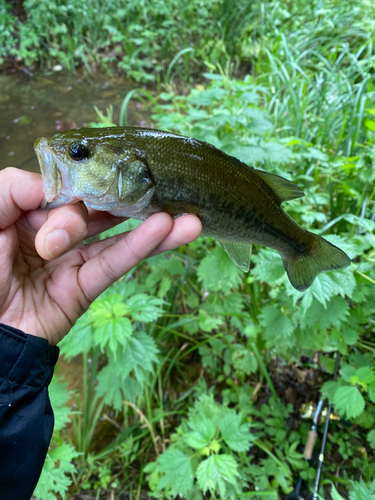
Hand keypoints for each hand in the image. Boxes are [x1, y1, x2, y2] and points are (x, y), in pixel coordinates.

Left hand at [0, 168, 201, 345]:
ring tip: (188, 214)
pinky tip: (168, 230)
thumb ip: (14, 189)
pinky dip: (141, 247)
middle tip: (143, 189)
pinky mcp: (83, 289)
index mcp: (29, 213)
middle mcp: (54, 234)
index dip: (77, 184)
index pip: (65, 188)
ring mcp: (71, 261)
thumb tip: (59, 186)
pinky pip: (114, 264)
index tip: (76, 190)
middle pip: (96, 208)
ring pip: (116, 236)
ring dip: (152, 223)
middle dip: (121, 198)